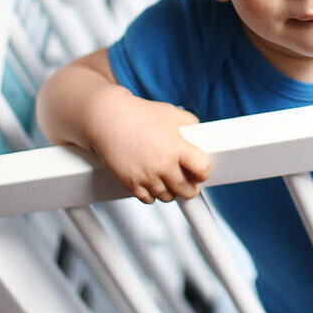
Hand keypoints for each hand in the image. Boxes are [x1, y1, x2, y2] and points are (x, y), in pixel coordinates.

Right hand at [88, 87, 210, 204]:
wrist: (108, 119)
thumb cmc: (140, 115)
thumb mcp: (172, 113)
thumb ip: (190, 124)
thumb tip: (199, 135)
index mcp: (177, 147)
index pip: (202, 169)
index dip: (204, 173)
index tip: (201, 173)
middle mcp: (163, 164)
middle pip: (187, 190)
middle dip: (190, 188)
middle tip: (189, 184)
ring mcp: (146, 176)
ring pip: (168, 197)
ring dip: (171, 192)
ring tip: (170, 182)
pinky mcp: (131, 183)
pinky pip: (148, 199)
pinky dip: (152, 194)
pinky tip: (154, 185)